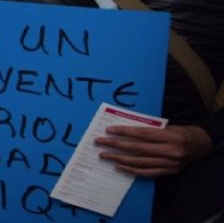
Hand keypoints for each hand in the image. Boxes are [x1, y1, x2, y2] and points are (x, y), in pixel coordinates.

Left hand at [95, 125, 212, 176]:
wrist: (200, 146)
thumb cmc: (182, 133)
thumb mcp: (169, 127)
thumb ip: (150, 130)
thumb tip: (125, 131)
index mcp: (171, 137)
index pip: (142, 134)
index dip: (125, 132)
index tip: (109, 130)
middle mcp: (170, 152)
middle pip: (137, 149)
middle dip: (116, 145)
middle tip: (100, 142)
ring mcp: (169, 164)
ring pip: (139, 162)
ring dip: (119, 158)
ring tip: (105, 155)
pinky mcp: (168, 172)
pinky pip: (146, 172)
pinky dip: (131, 170)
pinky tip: (119, 166)